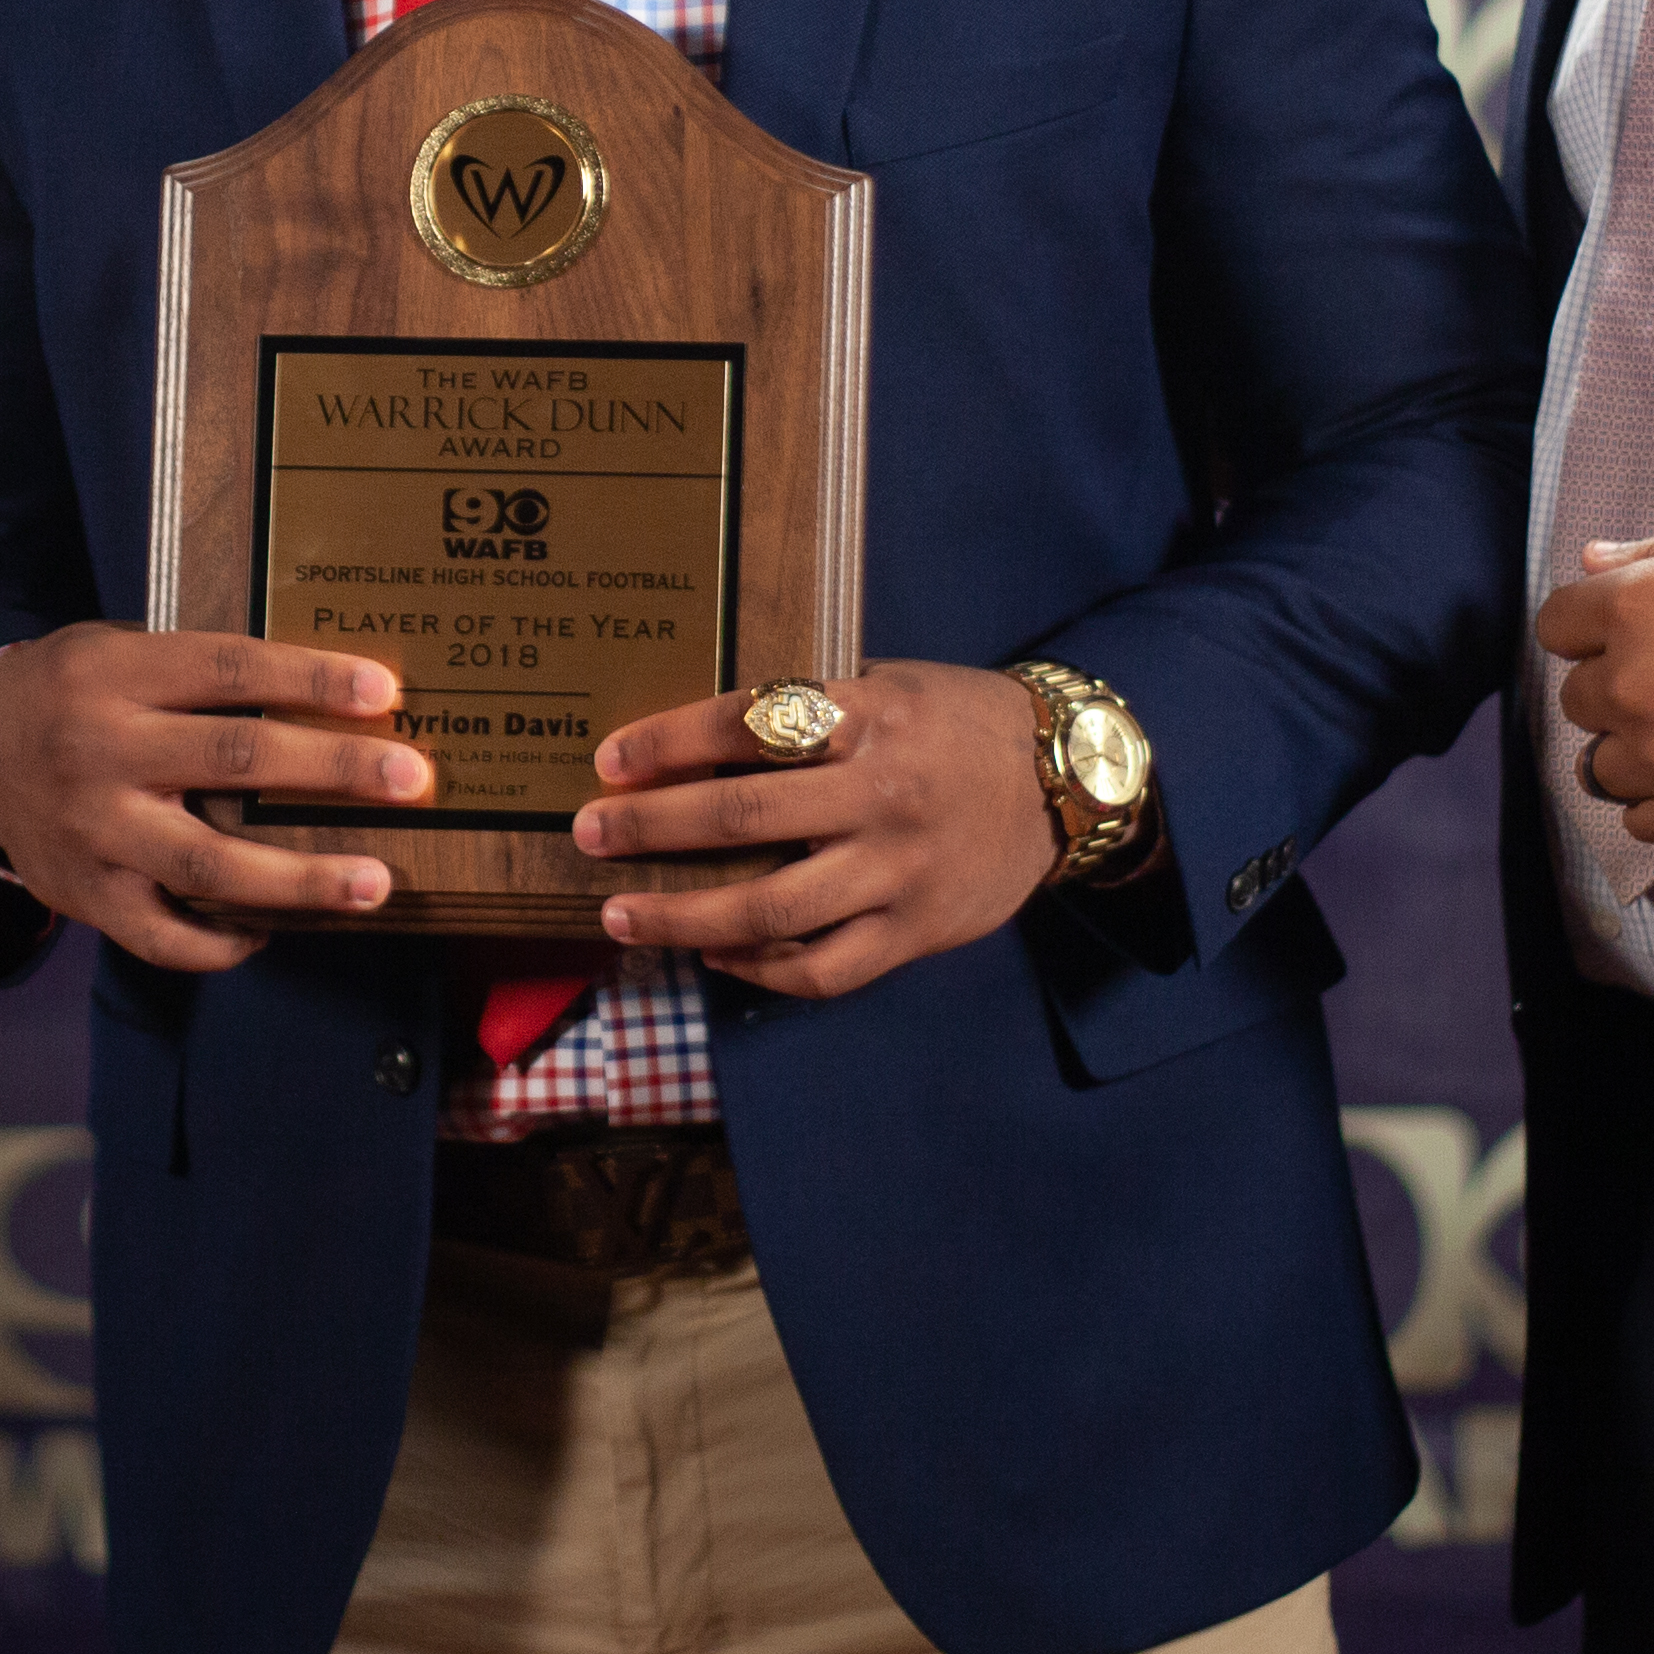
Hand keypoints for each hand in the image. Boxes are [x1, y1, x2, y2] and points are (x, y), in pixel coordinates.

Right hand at [0, 623, 434, 971]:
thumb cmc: (77, 690)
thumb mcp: (120, 649)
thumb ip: (201, 673)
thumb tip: (333, 689)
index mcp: (114, 675)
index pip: (228, 671)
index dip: (308, 680)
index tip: (384, 690)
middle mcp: (100, 752)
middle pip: (232, 761)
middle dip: (332, 769)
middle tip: (412, 778)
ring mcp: (91, 831)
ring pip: (207, 863)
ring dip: (301, 877)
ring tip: (375, 882)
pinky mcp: (84, 895)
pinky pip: (162, 936)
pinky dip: (222, 942)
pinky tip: (274, 930)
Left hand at [567, 662, 1060, 1000]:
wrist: (1064, 783)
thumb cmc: (955, 722)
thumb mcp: (888, 686)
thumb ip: (809, 711)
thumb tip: (694, 738)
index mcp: (870, 717)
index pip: (747, 725)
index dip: (668, 743)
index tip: (610, 761)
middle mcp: (881, 795)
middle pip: (743, 817)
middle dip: (650, 827)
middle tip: (589, 832)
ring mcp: (898, 871)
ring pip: (770, 909)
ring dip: (682, 915)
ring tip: (621, 914)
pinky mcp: (914, 931)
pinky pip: (821, 967)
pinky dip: (757, 966)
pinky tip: (714, 951)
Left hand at [1535, 512, 1653, 849]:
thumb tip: (1588, 559)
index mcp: (1632, 607)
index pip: (1555, 628)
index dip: (1591, 629)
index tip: (1630, 635)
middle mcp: (1629, 684)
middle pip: (1578, 699)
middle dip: (1617, 689)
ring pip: (1601, 767)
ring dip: (1633, 753)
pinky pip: (1641, 822)